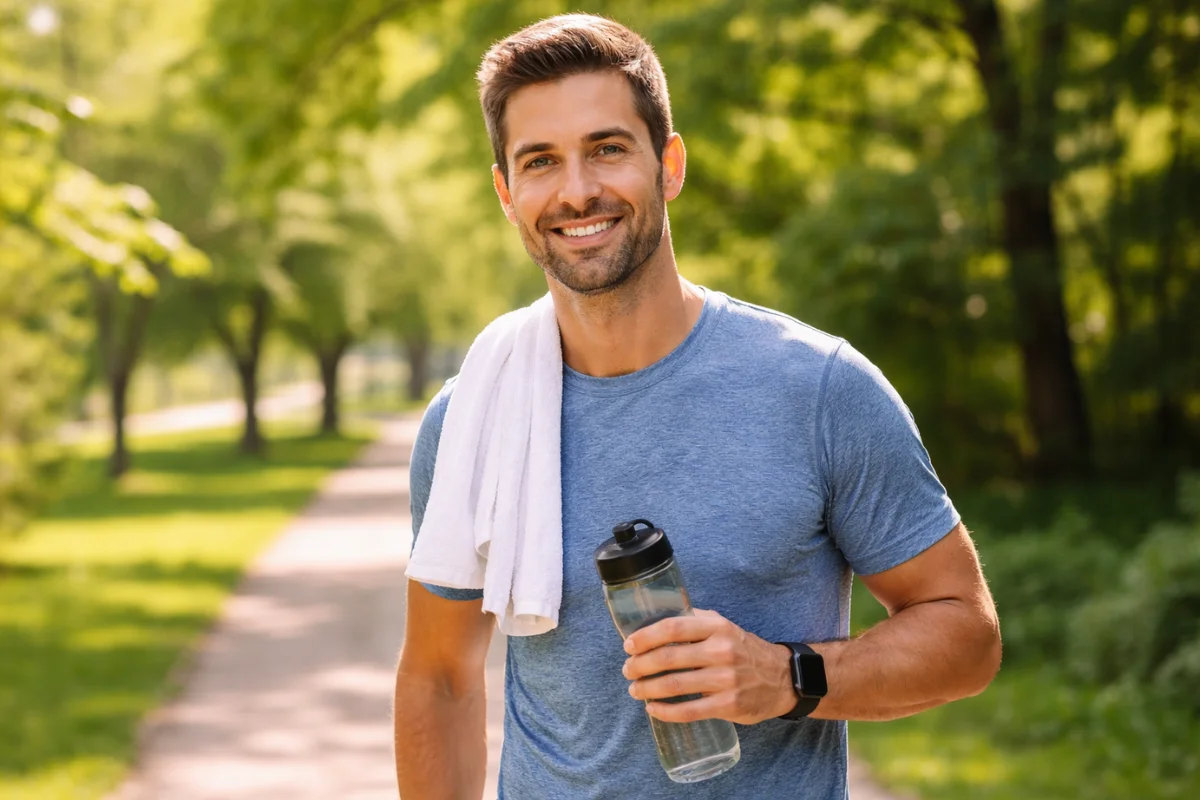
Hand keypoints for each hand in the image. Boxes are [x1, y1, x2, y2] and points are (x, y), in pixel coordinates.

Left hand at [621, 609, 795, 724]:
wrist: (783, 678)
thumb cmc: (744, 650)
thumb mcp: (725, 626)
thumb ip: (696, 620)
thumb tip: (659, 614)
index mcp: (718, 628)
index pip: (674, 627)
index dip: (646, 637)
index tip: (629, 645)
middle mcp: (722, 651)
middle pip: (669, 657)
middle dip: (640, 665)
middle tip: (628, 670)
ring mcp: (726, 680)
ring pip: (674, 685)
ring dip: (647, 688)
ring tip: (635, 690)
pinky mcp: (729, 705)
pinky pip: (689, 711)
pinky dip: (666, 712)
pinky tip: (653, 709)